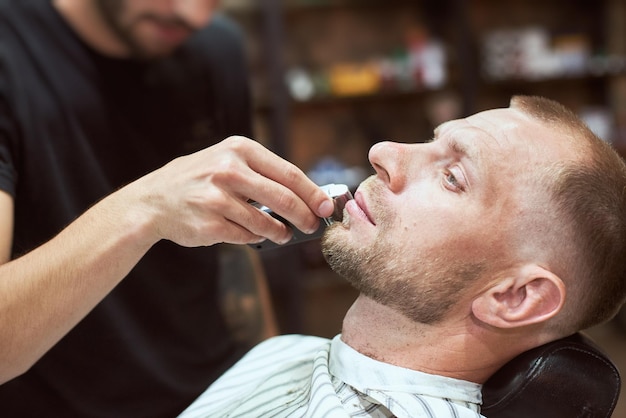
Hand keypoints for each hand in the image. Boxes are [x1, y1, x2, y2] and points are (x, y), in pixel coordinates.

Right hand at [124, 136, 334, 246]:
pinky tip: (255, 235)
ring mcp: (216, 197)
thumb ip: (261, 173)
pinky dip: (255, 237)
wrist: (152, 201)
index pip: (288, 172)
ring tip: (284, 235)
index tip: (326, 206)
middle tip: (313, 226)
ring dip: (281, 232)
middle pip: (283, 198)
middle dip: (304, 216)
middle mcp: (228, 169)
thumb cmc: (198, 180)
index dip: (312, 192)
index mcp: (239, 148)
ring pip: (265, 221)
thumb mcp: (226, 160)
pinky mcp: (209, 223)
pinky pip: (245, 235)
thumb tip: (304, 197)